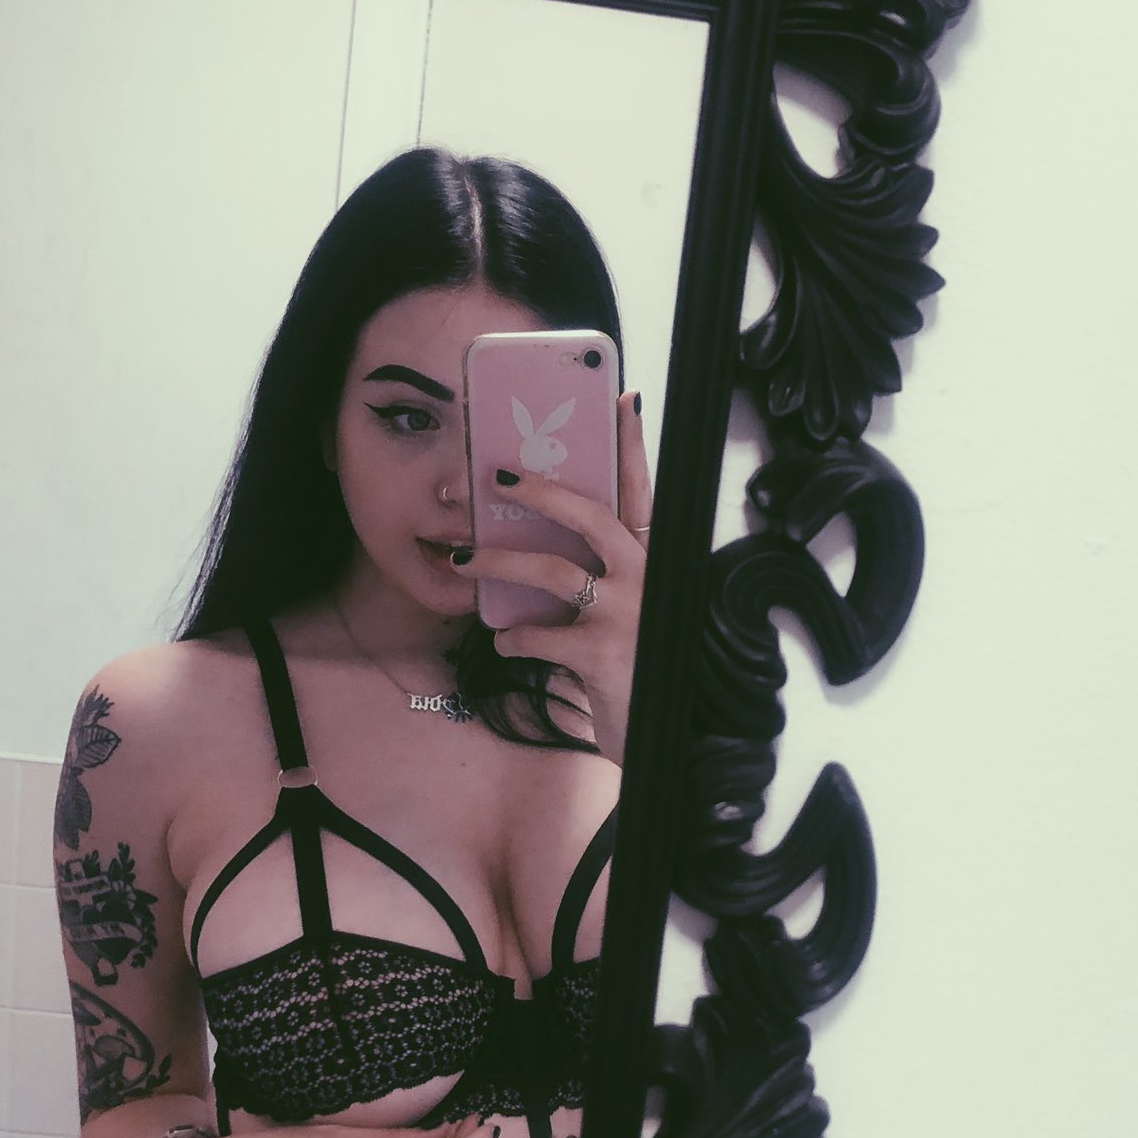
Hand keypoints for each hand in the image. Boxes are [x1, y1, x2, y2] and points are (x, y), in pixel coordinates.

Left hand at [455, 391, 652, 763]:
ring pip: (552, 570)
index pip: (643, 491)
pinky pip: (538, 634)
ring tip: (464, 559)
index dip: (632, 445)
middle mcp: (648, 578)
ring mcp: (627, 613)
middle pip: (590, 515)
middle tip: (496, 476)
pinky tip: (502, 641)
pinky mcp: (601, 653)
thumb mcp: (640, 614)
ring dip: (499, 561)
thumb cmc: (649, 669)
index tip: (622, 398)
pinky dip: (512, 637)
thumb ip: (611, 579)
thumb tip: (549, 550)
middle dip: (539, 490)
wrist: (672, 738)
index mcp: (658, 561)